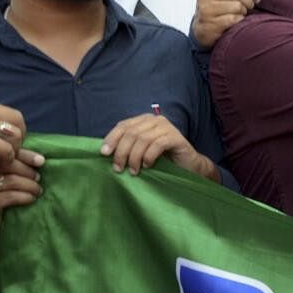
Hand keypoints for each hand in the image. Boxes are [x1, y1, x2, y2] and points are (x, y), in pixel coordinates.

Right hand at [0, 96, 24, 175]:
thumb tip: (15, 128)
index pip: (11, 113)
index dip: (17, 129)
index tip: (11, 141)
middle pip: (18, 122)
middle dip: (19, 138)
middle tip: (12, 151)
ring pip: (15, 135)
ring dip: (14, 149)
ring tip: (4, 157)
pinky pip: (8, 150)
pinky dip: (8, 158)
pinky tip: (0, 162)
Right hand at [0, 148, 44, 245]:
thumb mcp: (7, 178)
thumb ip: (18, 166)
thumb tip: (41, 160)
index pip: (6, 154)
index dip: (26, 156)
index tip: (41, 161)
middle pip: (9, 165)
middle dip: (28, 172)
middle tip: (38, 179)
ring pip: (11, 181)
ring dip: (30, 185)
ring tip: (37, 190)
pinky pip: (10, 197)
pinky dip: (25, 197)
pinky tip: (31, 199)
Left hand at [100, 114, 216, 180]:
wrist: (188, 165)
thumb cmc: (162, 159)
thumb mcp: (141, 150)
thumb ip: (127, 146)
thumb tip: (104, 151)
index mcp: (144, 120)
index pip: (123, 126)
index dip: (112, 139)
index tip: (104, 153)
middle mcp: (155, 120)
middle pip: (131, 133)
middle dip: (122, 151)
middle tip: (118, 168)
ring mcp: (167, 127)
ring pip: (143, 139)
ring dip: (134, 157)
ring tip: (133, 171)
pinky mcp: (176, 137)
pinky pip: (157, 145)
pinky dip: (148, 157)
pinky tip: (147, 166)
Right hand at [191, 0, 261, 47]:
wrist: (203, 27)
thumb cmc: (219, 6)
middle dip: (250, 0)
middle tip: (249, 6)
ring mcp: (206, 9)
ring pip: (237, 6)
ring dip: (244, 11)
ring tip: (241, 13)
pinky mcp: (209, 24)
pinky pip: (233, 19)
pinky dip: (239, 20)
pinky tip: (236, 21)